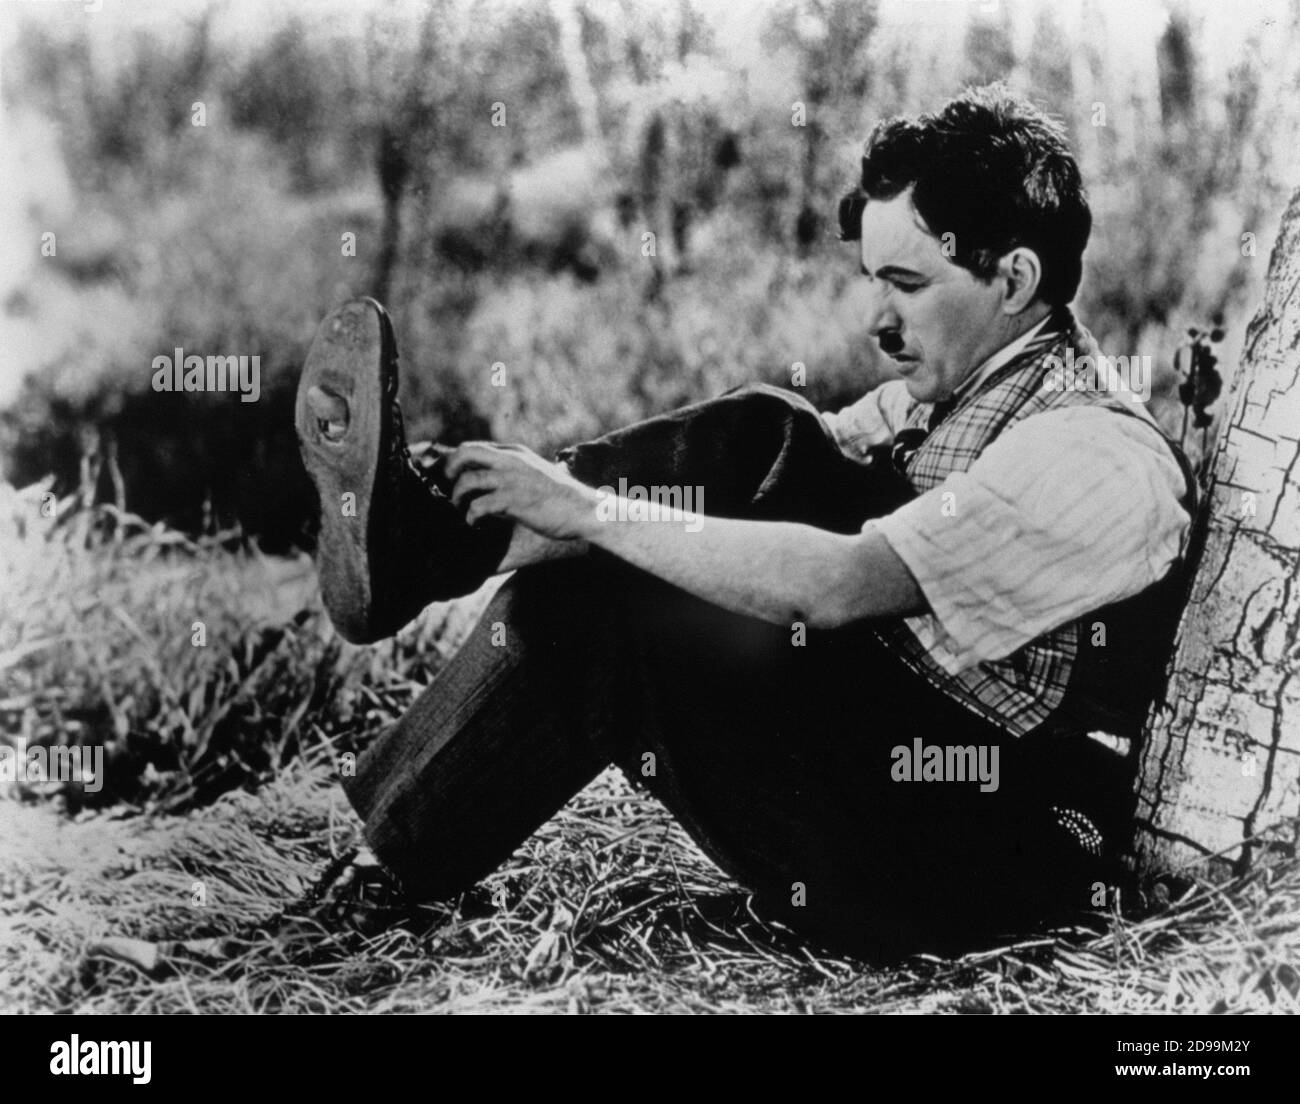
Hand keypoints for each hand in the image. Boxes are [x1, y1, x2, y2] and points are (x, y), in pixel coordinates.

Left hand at [443, 442, 599, 540]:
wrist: (584, 510)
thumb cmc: (561, 498)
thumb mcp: (535, 474)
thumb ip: (513, 474)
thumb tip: (488, 488)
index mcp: (515, 453)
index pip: (475, 448)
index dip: (457, 462)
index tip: (450, 478)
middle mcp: (510, 460)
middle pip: (465, 453)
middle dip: (449, 470)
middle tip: (447, 489)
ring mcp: (511, 479)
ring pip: (467, 480)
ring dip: (457, 498)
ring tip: (460, 511)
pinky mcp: (512, 500)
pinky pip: (477, 506)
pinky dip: (471, 517)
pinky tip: (475, 525)